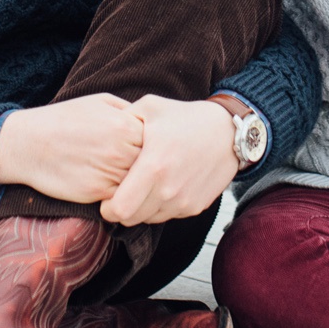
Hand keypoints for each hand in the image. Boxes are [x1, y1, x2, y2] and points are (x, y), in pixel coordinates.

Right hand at [0, 94, 144, 203]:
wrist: (29, 143)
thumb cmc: (64, 119)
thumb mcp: (99, 102)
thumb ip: (129, 111)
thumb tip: (151, 122)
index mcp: (126, 126)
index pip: (158, 142)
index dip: (155, 146)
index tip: (149, 148)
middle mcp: (121, 151)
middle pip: (152, 165)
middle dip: (150, 167)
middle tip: (146, 168)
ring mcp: (110, 173)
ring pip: (140, 185)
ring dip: (138, 184)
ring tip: (133, 178)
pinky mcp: (97, 193)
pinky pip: (122, 198)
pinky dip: (123, 195)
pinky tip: (115, 187)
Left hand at [100, 96, 237, 226]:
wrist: (228, 132)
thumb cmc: (186, 117)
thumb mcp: (150, 107)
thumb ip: (122, 119)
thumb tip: (100, 129)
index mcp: (154, 166)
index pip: (119, 209)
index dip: (107, 207)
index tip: (106, 197)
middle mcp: (169, 189)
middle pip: (131, 219)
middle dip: (121, 209)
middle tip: (122, 193)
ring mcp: (184, 201)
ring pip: (149, 220)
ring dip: (141, 209)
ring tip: (143, 187)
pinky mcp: (195, 206)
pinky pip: (168, 216)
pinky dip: (160, 206)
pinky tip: (162, 187)